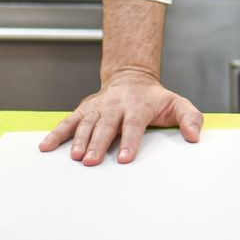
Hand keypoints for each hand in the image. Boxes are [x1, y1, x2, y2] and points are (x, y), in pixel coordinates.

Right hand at [39, 67, 202, 165]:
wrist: (131, 78)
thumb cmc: (154, 99)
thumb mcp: (177, 104)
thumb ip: (190, 118)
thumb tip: (194, 137)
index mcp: (138, 106)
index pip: (133, 125)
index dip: (130, 141)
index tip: (126, 159)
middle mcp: (115, 106)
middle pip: (106, 126)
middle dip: (99, 143)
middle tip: (92, 161)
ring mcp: (98, 108)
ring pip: (86, 124)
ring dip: (79, 140)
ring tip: (74, 157)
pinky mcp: (84, 110)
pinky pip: (68, 122)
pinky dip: (56, 133)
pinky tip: (45, 147)